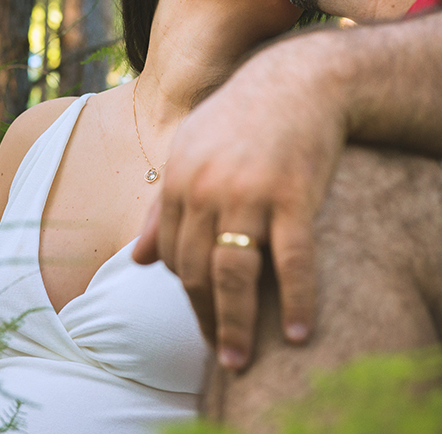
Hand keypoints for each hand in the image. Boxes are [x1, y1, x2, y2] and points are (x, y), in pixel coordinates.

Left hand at [134, 31, 346, 369]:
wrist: (302, 81)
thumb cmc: (246, 117)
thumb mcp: (192, 150)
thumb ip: (164, 205)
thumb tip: (139, 258)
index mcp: (179, 179)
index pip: (173, 256)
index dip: (189, 294)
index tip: (206, 318)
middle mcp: (205, 189)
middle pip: (196, 272)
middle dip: (206, 319)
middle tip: (222, 356)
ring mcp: (248, 193)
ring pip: (233, 275)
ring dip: (235, 326)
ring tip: (241, 360)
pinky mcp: (292, 195)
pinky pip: (291, 261)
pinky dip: (294, 301)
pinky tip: (296, 332)